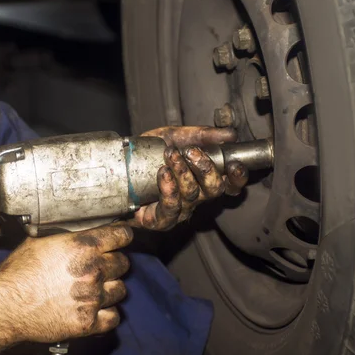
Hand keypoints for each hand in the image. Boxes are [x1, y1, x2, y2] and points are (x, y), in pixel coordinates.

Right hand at [0, 223, 132, 342]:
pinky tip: (96, 309)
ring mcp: (93, 298)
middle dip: (114, 263)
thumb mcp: (42, 240)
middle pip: (124, 263)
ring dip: (111, 288)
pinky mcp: (88, 322)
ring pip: (121, 290)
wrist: (4, 305)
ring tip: (96, 288)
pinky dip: (107, 314)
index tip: (120, 239)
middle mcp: (94, 271)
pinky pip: (113, 318)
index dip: (122, 236)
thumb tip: (83, 228)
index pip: (122, 235)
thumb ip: (69, 235)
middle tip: (101, 267)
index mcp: (85, 246)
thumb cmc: (19, 270)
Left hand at [131, 126, 248, 230]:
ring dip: (183, 173)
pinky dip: (169, 190)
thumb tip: (229, 134)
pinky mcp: (159, 220)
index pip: (230, 184)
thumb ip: (201, 134)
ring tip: (170, 156)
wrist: (117, 167)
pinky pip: (170, 209)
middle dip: (206, 169)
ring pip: (191, 196)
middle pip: (214, 190)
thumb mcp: (174, 137)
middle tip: (191, 152)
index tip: (234, 164)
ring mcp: (178, 210)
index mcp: (203, 178)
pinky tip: (163, 174)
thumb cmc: (147, 155)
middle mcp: (195, 197)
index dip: (237, 178)